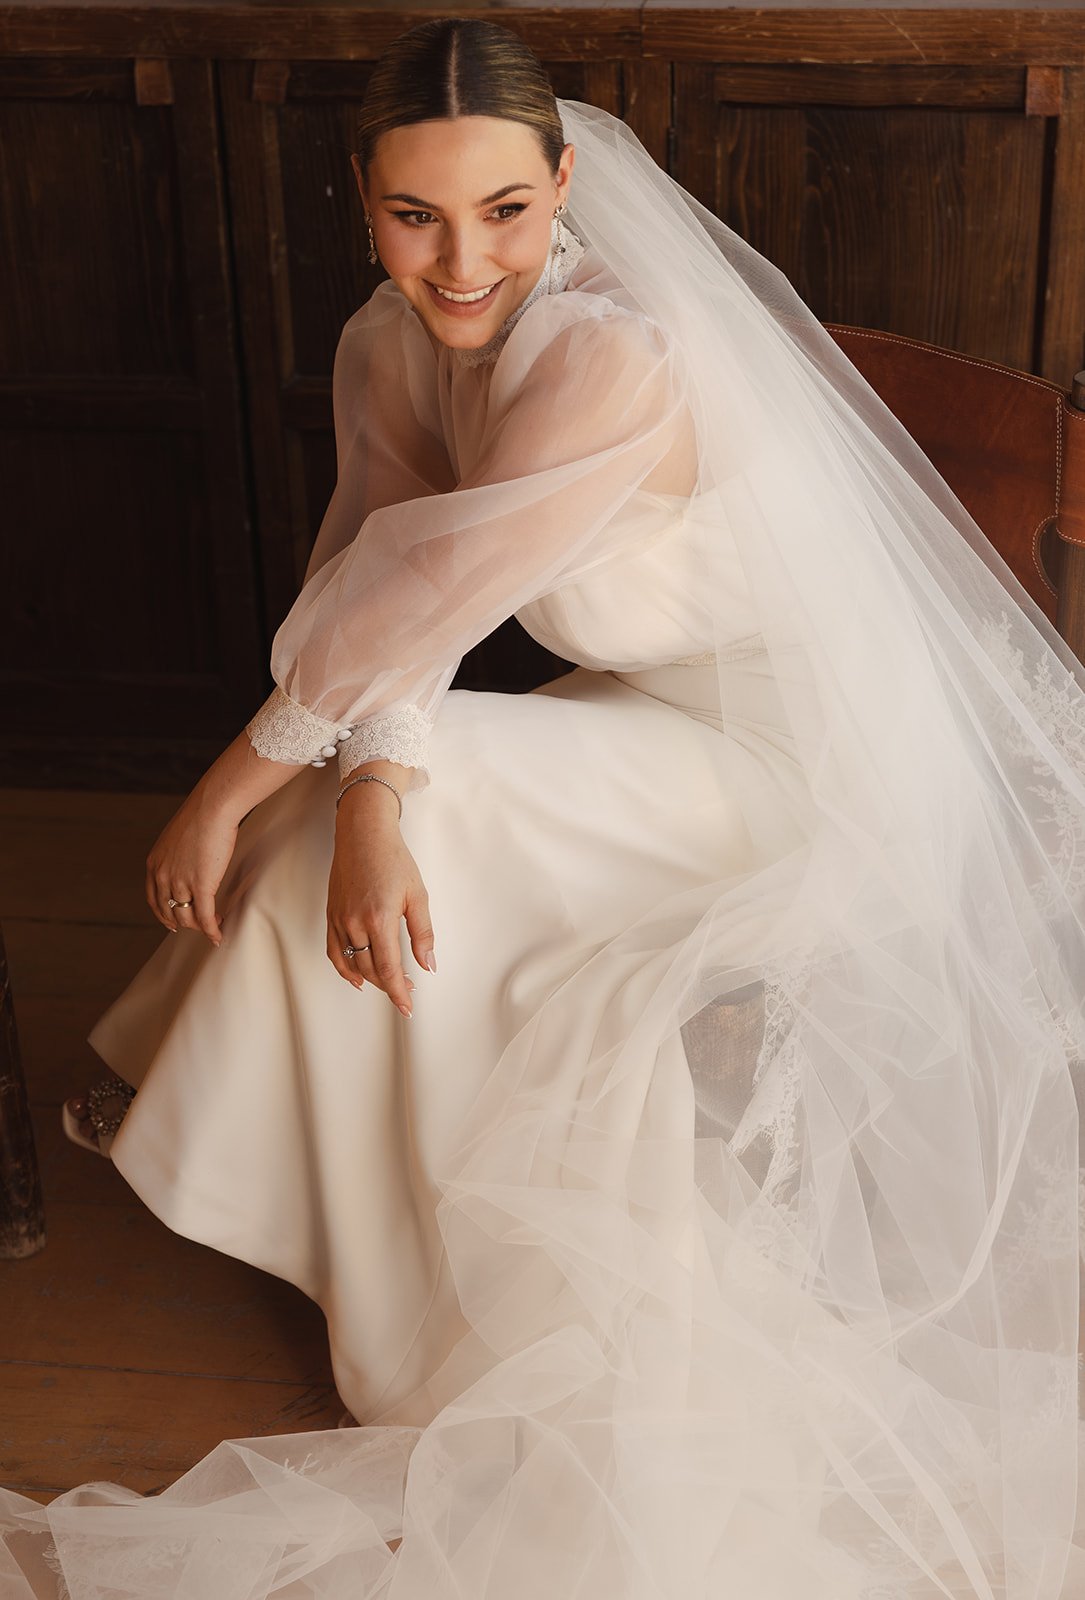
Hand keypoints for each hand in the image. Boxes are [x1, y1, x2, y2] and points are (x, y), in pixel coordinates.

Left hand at [145, 791, 238, 944]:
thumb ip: (177, 854)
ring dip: (200, 926)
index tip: (173, 921)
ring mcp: (180, 883)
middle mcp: (162, 876)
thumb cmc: (201, 816)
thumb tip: (189, 861)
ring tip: (213, 926)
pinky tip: (218, 935)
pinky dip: (211, 930)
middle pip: (169, 912)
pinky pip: (205, 917)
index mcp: (154, 864)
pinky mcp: (201, 886)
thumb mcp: (177, 837)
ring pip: (187, 917)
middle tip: (196, 925)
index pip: (154, 899)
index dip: (164, 914)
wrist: (212, 808)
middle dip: (183, 922)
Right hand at [327, 796, 434, 1017]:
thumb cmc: (393, 860)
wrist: (363, 834)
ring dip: (371, 979)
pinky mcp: (331, 914)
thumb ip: (423, 933)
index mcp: (380, 918)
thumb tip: (428, 965)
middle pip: (371, 969)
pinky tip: (357, 979)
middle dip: (389, 986)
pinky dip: (344, 969)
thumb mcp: (417, 895)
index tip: (408, 1007)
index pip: (389, 968)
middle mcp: (355, 922)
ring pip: (353, 963)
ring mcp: (339, 919)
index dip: (398, 992)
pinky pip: (334, 951)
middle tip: (407, 992)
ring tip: (389, 986)